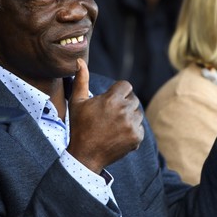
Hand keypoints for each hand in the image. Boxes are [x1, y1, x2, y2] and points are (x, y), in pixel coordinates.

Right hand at [67, 59, 143, 173]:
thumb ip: (81, 80)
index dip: (118, 92)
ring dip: (129, 117)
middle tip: (110, 116)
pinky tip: (118, 135)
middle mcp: (124, 110)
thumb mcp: (77, 102)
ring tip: (113, 126)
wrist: (85, 155)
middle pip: (133, 99)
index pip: (126, 86)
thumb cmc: (79, 127)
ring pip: (137, 113)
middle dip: (123, 104)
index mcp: (112, 99)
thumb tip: (80, 60)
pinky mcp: (137, 137)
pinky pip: (139, 128)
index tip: (110, 101)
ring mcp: (132, 125)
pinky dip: (131, 131)